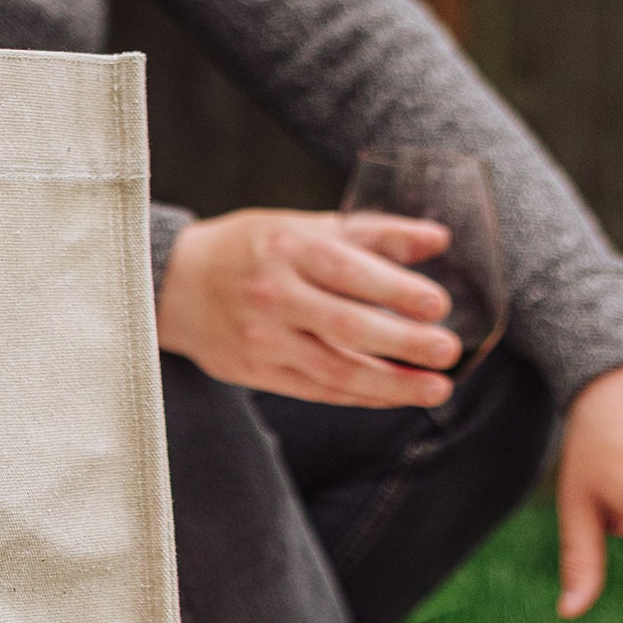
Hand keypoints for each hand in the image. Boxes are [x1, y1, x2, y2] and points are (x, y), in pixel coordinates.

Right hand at [155, 208, 464, 407]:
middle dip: (404, 343)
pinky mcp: (254, 372)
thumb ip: (373, 234)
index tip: (439, 306)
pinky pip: (317, 390)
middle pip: (347, 326)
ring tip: (436, 389)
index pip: (349, 272)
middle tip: (448, 351)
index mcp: (286, 248)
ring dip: (391, 383)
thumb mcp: (304, 227)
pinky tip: (394, 395)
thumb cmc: (250, 249)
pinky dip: (360, 396)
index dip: (397, 291)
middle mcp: (272, 295)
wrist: (174, 283)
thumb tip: (438, 240)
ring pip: (335, 370)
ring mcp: (261, 339)